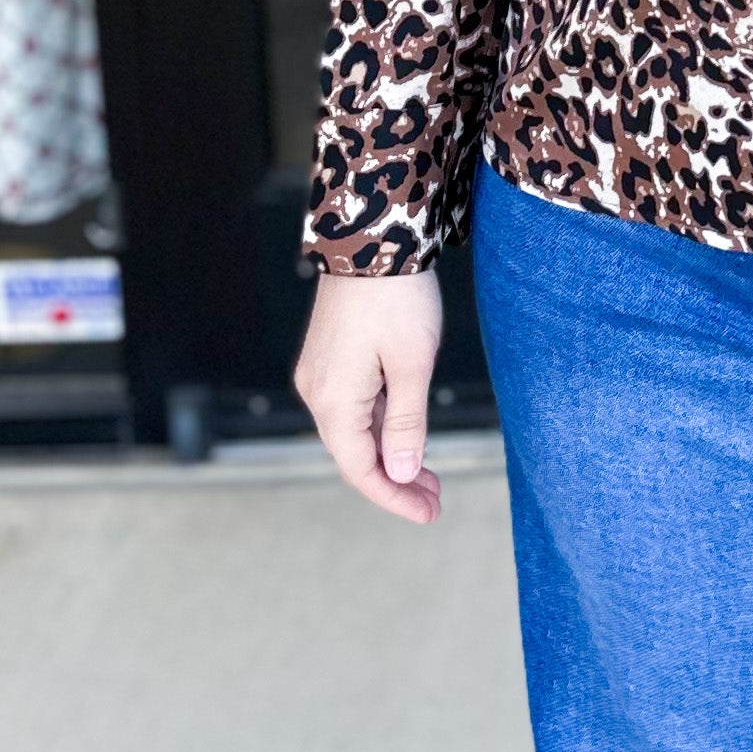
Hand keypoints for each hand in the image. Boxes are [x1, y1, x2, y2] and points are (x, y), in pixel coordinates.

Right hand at [295, 266, 443, 523]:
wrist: (371, 238)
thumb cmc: (397, 298)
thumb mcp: (412, 364)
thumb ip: (405, 423)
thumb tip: (398, 473)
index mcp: (334, 400)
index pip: (361, 469)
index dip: (394, 497)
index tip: (429, 513)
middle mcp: (317, 392)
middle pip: (354, 454)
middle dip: (395, 481)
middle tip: (435, 499)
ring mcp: (320, 374)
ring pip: (354, 432)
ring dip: (390, 455)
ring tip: (428, 475)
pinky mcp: (330, 358)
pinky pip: (353, 407)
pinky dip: (381, 427)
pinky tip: (407, 433)